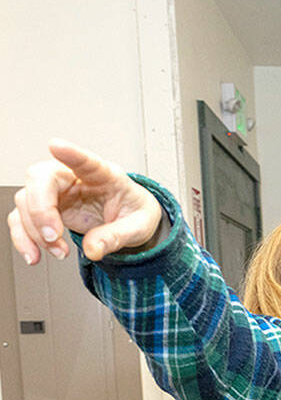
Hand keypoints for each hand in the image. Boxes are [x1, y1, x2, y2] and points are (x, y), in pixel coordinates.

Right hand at [8, 139, 163, 265]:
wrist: (131, 221)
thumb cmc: (134, 212)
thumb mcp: (139, 226)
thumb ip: (118, 236)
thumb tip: (93, 249)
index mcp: (104, 175)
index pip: (86, 161)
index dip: (71, 153)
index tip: (56, 145)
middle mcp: (74, 178)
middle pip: (41, 178)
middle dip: (40, 209)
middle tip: (54, 236)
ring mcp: (57, 192)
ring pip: (26, 200)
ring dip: (34, 231)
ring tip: (58, 252)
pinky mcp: (46, 209)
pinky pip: (22, 219)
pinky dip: (24, 238)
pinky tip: (34, 254)